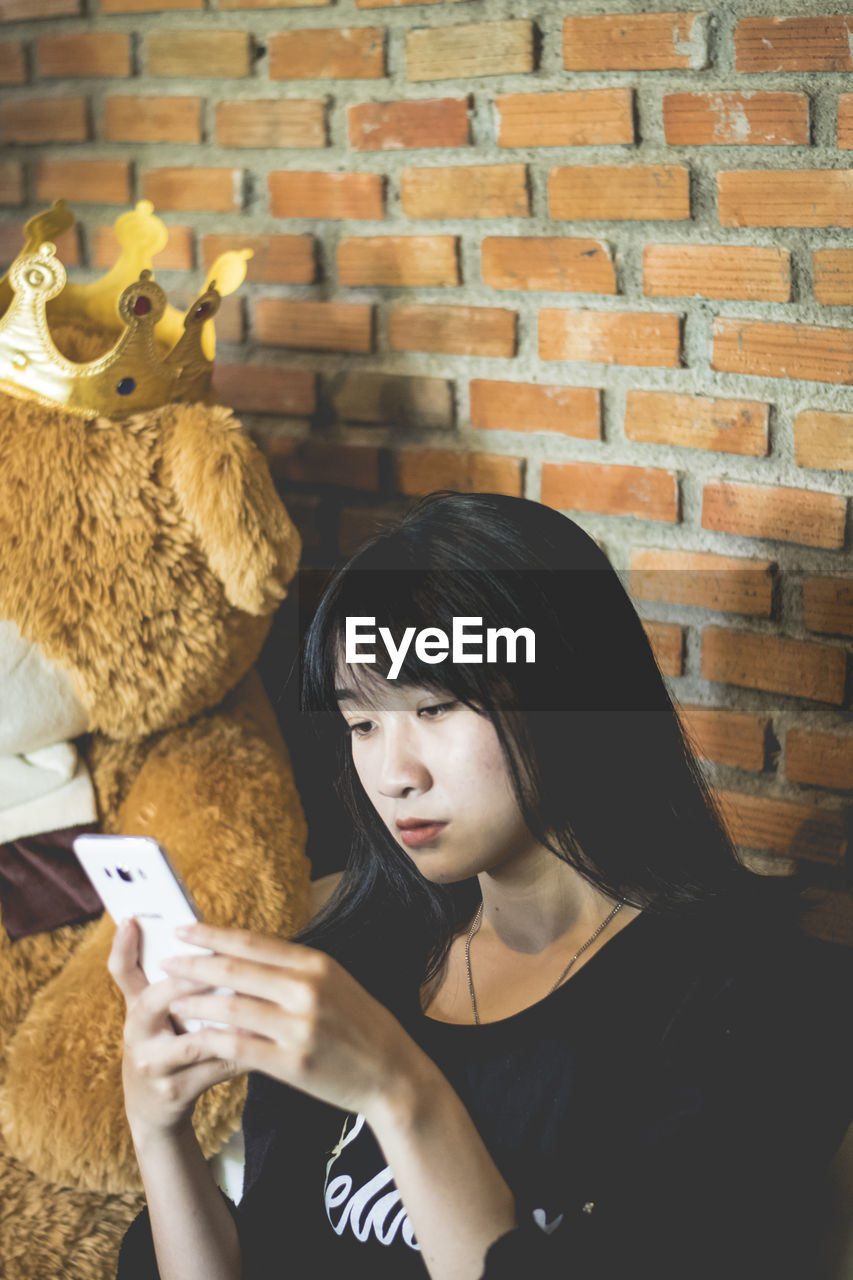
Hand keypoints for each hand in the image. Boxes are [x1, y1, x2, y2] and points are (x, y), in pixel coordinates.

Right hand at [108, 918, 238, 1140]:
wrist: (154, 1109)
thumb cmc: (168, 1045)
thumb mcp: (161, 1014)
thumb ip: (177, 981)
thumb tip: (213, 937)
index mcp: (137, 1005)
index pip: (122, 971)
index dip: (122, 946)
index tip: (132, 920)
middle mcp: (137, 1032)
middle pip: (156, 999)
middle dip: (190, 979)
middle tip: (221, 962)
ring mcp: (152, 1065)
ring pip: (194, 1040)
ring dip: (229, 1023)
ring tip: (258, 1006)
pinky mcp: (173, 1092)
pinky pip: (215, 1069)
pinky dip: (243, 1054)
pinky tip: (266, 1042)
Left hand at [160, 924, 424, 1120]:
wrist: (392, 1075)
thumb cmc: (359, 1027)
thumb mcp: (334, 984)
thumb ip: (293, 972)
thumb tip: (244, 958)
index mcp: (317, 964)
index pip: (253, 943)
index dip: (213, 935)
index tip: (183, 929)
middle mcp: (307, 989)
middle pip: (236, 971)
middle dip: (194, 965)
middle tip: (166, 961)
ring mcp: (300, 1027)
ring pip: (231, 1008)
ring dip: (195, 1003)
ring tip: (169, 1001)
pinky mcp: (293, 1063)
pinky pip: (239, 1047)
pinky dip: (210, 1040)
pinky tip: (192, 1038)